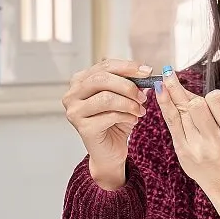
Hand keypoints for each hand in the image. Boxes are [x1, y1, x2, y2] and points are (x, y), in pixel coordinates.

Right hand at [62, 59, 152, 189]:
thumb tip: (145, 73)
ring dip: (128, 103)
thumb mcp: (124, 98)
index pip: (105, 66)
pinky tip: (133, 120)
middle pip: (102, 79)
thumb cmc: (115, 123)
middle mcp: (72, 94)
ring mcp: (74, 111)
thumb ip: (131, 84)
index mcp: (80, 81)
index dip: (128, 67)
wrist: (110, 152)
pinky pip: (109, 116)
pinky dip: (126, 116)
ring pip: (106, 97)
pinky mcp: (83, 128)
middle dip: (128, 85)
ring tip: (140, 110)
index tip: (147, 71)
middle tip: (143, 95)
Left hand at [156, 69, 219, 191]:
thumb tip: (183, 84)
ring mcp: (197, 146)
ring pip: (180, 111)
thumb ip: (211, 107)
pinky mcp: (182, 150)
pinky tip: (159, 89)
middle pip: (196, 105)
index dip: (211, 95)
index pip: (216, 99)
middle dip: (190, 97)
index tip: (210, 99)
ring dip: (173, 93)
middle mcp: (215, 140)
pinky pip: (171, 121)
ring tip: (165, 75)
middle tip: (181, 87)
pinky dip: (164, 103)